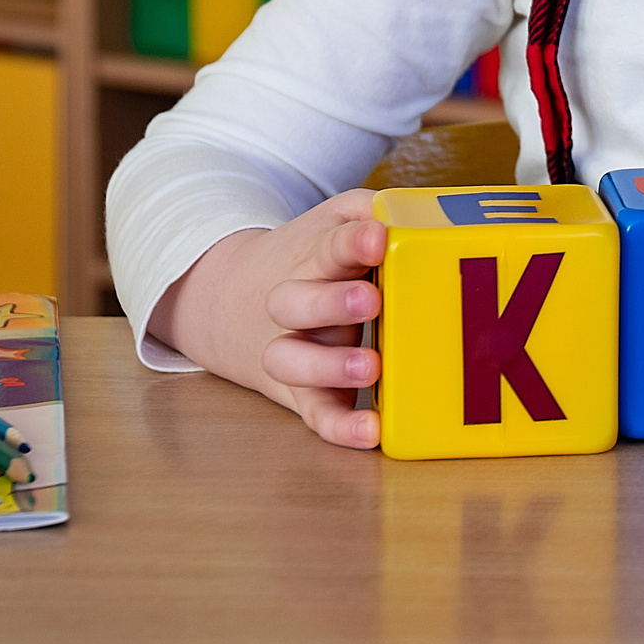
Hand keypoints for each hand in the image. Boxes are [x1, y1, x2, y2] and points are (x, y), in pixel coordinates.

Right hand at [148, 190, 385, 448]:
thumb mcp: (335, 221)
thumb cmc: (313, 258)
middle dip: (332, 302)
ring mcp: (298, 352)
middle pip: (296, 303)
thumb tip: (409, 211)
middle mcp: (297, 307)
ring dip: (329, 365)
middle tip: (371, 299)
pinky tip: (371, 432)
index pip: (328, 245)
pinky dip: (339, 426)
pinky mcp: (306, 393)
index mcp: (312, 259)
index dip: (351, 242)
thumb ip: (369, 211)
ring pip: (293, 360)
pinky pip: (316, 414)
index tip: (377, 238)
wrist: (234, 299)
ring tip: (370, 366)